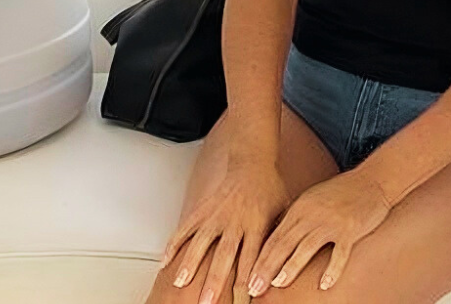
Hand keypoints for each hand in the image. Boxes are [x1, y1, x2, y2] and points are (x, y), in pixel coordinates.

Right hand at [161, 157, 290, 303]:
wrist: (252, 161)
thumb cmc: (270, 189)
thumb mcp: (284, 210)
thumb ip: (280, 236)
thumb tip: (285, 264)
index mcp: (258, 222)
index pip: (253, 255)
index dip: (249, 276)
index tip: (246, 294)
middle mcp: (236, 220)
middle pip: (225, 254)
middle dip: (215, 279)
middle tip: (207, 301)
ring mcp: (217, 214)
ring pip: (201, 241)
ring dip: (190, 263)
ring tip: (180, 282)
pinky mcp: (203, 208)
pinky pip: (186, 227)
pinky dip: (174, 244)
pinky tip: (165, 261)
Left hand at [249, 168, 391, 294]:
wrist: (373, 180)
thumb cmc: (342, 192)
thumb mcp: (313, 199)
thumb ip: (295, 217)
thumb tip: (274, 239)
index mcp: (301, 208)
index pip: (274, 237)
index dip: (260, 259)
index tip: (249, 277)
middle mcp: (313, 214)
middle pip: (285, 244)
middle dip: (267, 267)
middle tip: (255, 287)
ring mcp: (332, 222)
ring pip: (306, 248)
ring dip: (291, 267)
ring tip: (279, 283)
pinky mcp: (351, 229)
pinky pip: (339, 253)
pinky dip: (332, 269)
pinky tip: (325, 284)